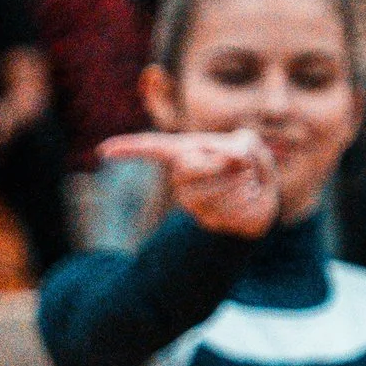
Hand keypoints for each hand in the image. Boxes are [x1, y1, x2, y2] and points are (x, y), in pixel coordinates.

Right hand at [97, 124, 278, 238]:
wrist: (262, 194)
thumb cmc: (249, 163)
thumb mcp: (250, 145)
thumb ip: (242, 145)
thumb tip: (232, 155)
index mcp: (186, 151)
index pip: (152, 147)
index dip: (128, 148)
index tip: (103, 151)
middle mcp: (181, 176)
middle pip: (185, 167)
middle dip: (219, 164)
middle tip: (241, 163)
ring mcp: (190, 200)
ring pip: (207, 191)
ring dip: (236, 184)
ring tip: (246, 181)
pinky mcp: (206, 219)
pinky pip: (224, 209)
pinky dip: (244, 200)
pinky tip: (246, 198)